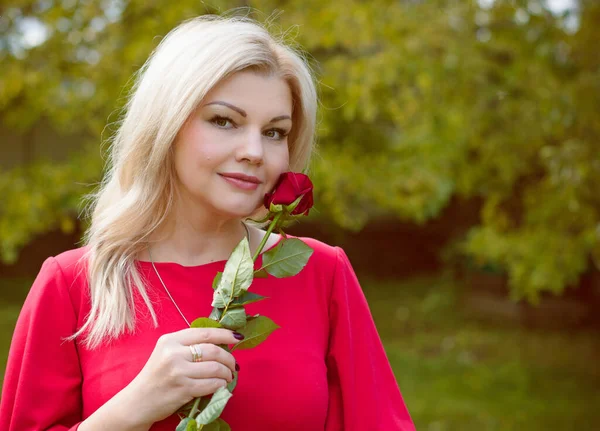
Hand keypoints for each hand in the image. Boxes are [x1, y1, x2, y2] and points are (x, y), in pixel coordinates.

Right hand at [124, 328, 241, 427]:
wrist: (138, 401)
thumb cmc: (156, 376)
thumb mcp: (167, 352)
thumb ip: (188, 344)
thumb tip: (221, 341)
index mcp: (170, 340)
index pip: (204, 333)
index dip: (225, 334)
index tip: (237, 337)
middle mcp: (173, 353)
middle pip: (213, 350)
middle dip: (229, 358)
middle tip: (234, 364)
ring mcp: (178, 372)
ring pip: (215, 368)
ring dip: (227, 372)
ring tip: (229, 376)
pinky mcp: (183, 389)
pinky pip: (211, 384)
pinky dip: (221, 384)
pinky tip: (221, 385)